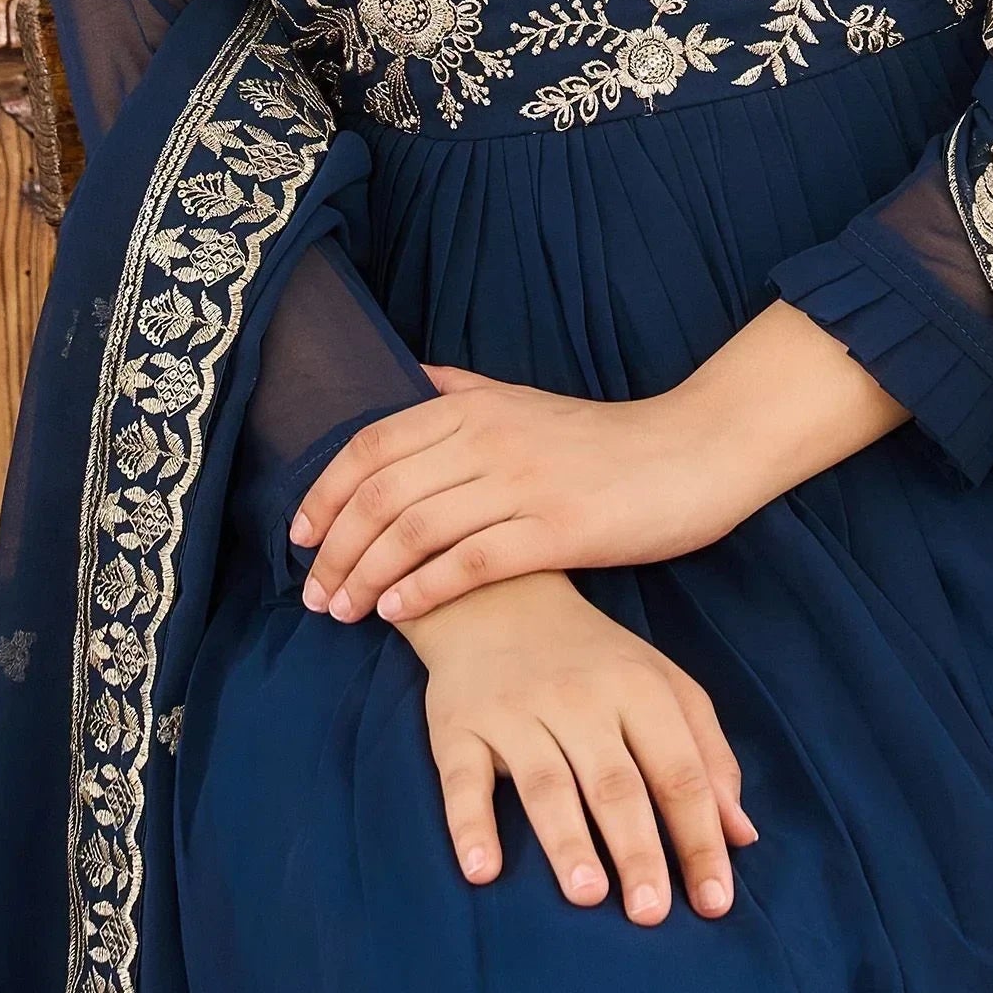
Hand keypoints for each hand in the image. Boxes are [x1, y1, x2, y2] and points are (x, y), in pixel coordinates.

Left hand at [289, 363, 753, 627]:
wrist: (693, 451)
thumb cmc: (605, 438)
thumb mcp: (525, 399)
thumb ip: (463, 390)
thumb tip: (409, 379)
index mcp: (474, 406)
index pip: (372, 444)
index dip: (324, 491)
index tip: (298, 537)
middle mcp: (489, 437)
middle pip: (382, 491)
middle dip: (335, 547)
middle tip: (314, 594)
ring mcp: (524, 482)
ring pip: (417, 529)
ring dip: (367, 576)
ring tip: (344, 613)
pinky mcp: (559, 529)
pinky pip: (473, 561)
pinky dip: (425, 588)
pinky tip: (399, 613)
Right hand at [400, 570, 757, 924]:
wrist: (497, 595)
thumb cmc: (593, 657)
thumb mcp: (662, 685)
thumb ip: (708, 755)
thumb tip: (743, 835)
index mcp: (638, 689)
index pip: (678, 771)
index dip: (699, 838)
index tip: (715, 904)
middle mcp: (578, 698)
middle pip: (614, 783)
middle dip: (637, 850)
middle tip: (652, 915)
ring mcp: (514, 712)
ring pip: (545, 782)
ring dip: (566, 839)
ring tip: (587, 894)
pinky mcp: (457, 727)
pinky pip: (462, 779)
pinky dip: (469, 824)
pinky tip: (483, 870)